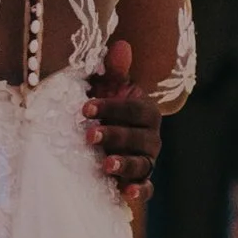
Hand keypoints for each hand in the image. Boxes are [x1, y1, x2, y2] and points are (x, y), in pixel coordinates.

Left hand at [86, 38, 164, 201]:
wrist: (104, 136)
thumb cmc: (104, 108)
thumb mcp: (106, 87)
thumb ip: (114, 69)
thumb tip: (121, 45)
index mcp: (147, 112)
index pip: (134, 109)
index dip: (112, 108)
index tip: (86, 109)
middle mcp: (151, 137)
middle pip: (138, 138)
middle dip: (114, 136)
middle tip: (88, 136)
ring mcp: (147, 160)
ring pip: (142, 164)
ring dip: (124, 164)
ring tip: (105, 164)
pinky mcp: (140, 180)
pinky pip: (146, 187)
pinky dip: (140, 190)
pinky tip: (128, 192)